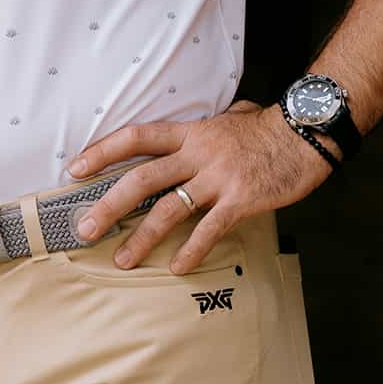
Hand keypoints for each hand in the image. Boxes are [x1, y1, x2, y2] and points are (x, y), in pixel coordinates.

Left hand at [65, 99, 336, 272]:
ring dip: (142, 237)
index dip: (103, 151)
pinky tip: (176, 267)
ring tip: (123, 259)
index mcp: (190, 133)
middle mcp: (197, 154)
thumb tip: (218, 116)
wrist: (306, 134)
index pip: (137, 138)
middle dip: (109, 205)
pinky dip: (191, 250)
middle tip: (85, 228)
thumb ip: (213, 123)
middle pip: (142, 179)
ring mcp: (217, 178)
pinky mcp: (240, 199)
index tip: (76, 167)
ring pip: (168, 209)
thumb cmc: (269, 128)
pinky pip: (208, 229)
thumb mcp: (232, 117)